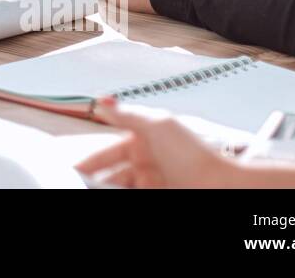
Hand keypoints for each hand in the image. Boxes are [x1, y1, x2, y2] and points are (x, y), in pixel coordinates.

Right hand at [74, 96, 239, 187]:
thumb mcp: (157, 125)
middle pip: (112, 175)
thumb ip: (126, 114)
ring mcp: (154, 183)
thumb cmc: (194, 155)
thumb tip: (102, 100)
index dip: (90, 162)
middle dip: (96, 180)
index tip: (73, 171)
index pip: (108, 153)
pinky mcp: (159, 195)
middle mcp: (148, 163)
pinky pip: (133, 194)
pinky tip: (111, 193)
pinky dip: (121, 193)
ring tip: (92, 190)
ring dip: (107, 188)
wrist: (221, 187)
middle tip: (80, 186)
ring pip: (121, 186)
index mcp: (145, 142)